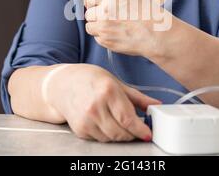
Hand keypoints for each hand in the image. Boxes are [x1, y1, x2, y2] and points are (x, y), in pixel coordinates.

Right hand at [46, 64, 160, 141]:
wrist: (62, 84)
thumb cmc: (89, 79)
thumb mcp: (116, 82)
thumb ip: (137, 97)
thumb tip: (156, 104)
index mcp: (108, 91)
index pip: (128, 119)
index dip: (141, 129)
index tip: (148, 133)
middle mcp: (95, 106)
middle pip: (121, 132)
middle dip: (132, 133)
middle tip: (137, 129)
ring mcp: (86, 119)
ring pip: (111, 138)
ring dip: (120, 134)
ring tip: (119, 122)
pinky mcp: (80, 129)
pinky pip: (100, 139)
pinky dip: (107, 134)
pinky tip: (105, 122)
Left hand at [84, 0, 171, 56]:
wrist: (157, 36)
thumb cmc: (151, 16)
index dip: (90, 2)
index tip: (92, 4)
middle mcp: (105, 10)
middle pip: (89, 13)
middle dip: (95, 15)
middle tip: (104, 18)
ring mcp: (104, 27)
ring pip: (90, 27)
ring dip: (96, 27)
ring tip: (109, 27)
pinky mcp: (106, 41)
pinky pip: (97, 39)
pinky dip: (103, 37)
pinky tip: (115, 35)